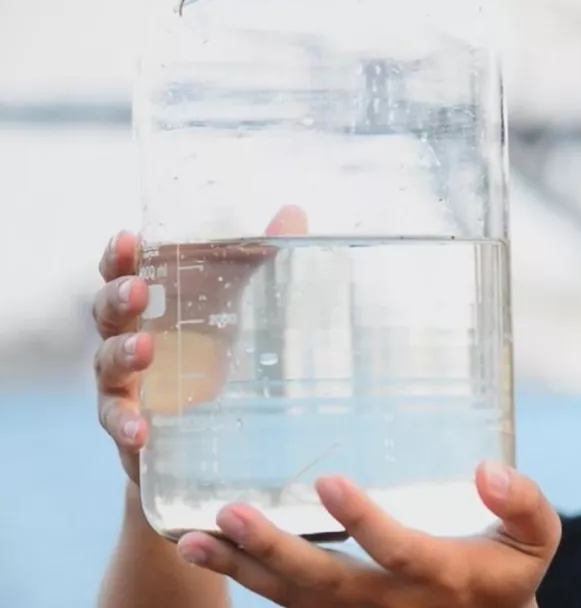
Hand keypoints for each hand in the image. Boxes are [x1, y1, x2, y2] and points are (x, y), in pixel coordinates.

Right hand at [92, 206, 307, 483]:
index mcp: (151, 304)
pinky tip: (140, 428)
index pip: (122, 272)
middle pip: (106, 312)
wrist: (205, 433)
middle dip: (118, 298)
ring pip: (107, 364)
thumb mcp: (245, 304)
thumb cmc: (215, 351)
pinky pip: (118, 421)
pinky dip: (125, 423)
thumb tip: (294, 212)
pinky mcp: (132, 424)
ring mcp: (125, 383)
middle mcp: (127, 338)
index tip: (128, 239)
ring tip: (144, 348)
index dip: (119, 256)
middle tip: (137, 290)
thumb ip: (263, 260)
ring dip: (122, 354)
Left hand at [175, 462, 560, 607]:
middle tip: (231, 514)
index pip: (400, 553)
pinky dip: (245, 579)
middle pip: (328, 584)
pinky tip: (205, 551)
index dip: (365, 522)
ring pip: (294, 600)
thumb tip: (488, 469)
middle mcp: (395, 604)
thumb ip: (524, 502)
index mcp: (445, 577)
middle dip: (277, 550)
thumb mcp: (538, 536)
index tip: (329, 481)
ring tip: (188, 542)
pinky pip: (288, 604)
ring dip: (240, 571)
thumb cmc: (508, 569)